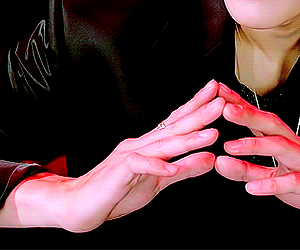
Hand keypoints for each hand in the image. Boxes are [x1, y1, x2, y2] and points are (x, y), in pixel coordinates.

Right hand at [51, 79, 223, 231]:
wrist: (78, 205)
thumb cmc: (115, 192)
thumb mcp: (158, 183)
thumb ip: (184, 170)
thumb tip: (210, 158)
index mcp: (149, 145)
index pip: (177, 122)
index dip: (197, 108)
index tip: (218, 95)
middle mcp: (140, 145)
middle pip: (173, 127)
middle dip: (199, 113)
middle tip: (221, 101)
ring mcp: (129, 156)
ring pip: (162, 145)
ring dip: (187, 139)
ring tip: (211, 134)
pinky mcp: (118, 172)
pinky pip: (139, 166)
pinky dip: (156, 165)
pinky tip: (172, 166)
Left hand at [214, 82, 299, 224]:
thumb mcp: (275, 178)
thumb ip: (247, 170)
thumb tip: (219, 161)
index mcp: (287, 143)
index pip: (261, 119)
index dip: (239, 105)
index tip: (217, 92)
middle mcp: (298, 148)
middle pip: (272, 125)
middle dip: (246, 114)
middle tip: (221, 107)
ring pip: (283, 148)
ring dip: (255, 145)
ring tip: (229, 146)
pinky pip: (295, 182)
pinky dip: (274, 184)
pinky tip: (253, 188)